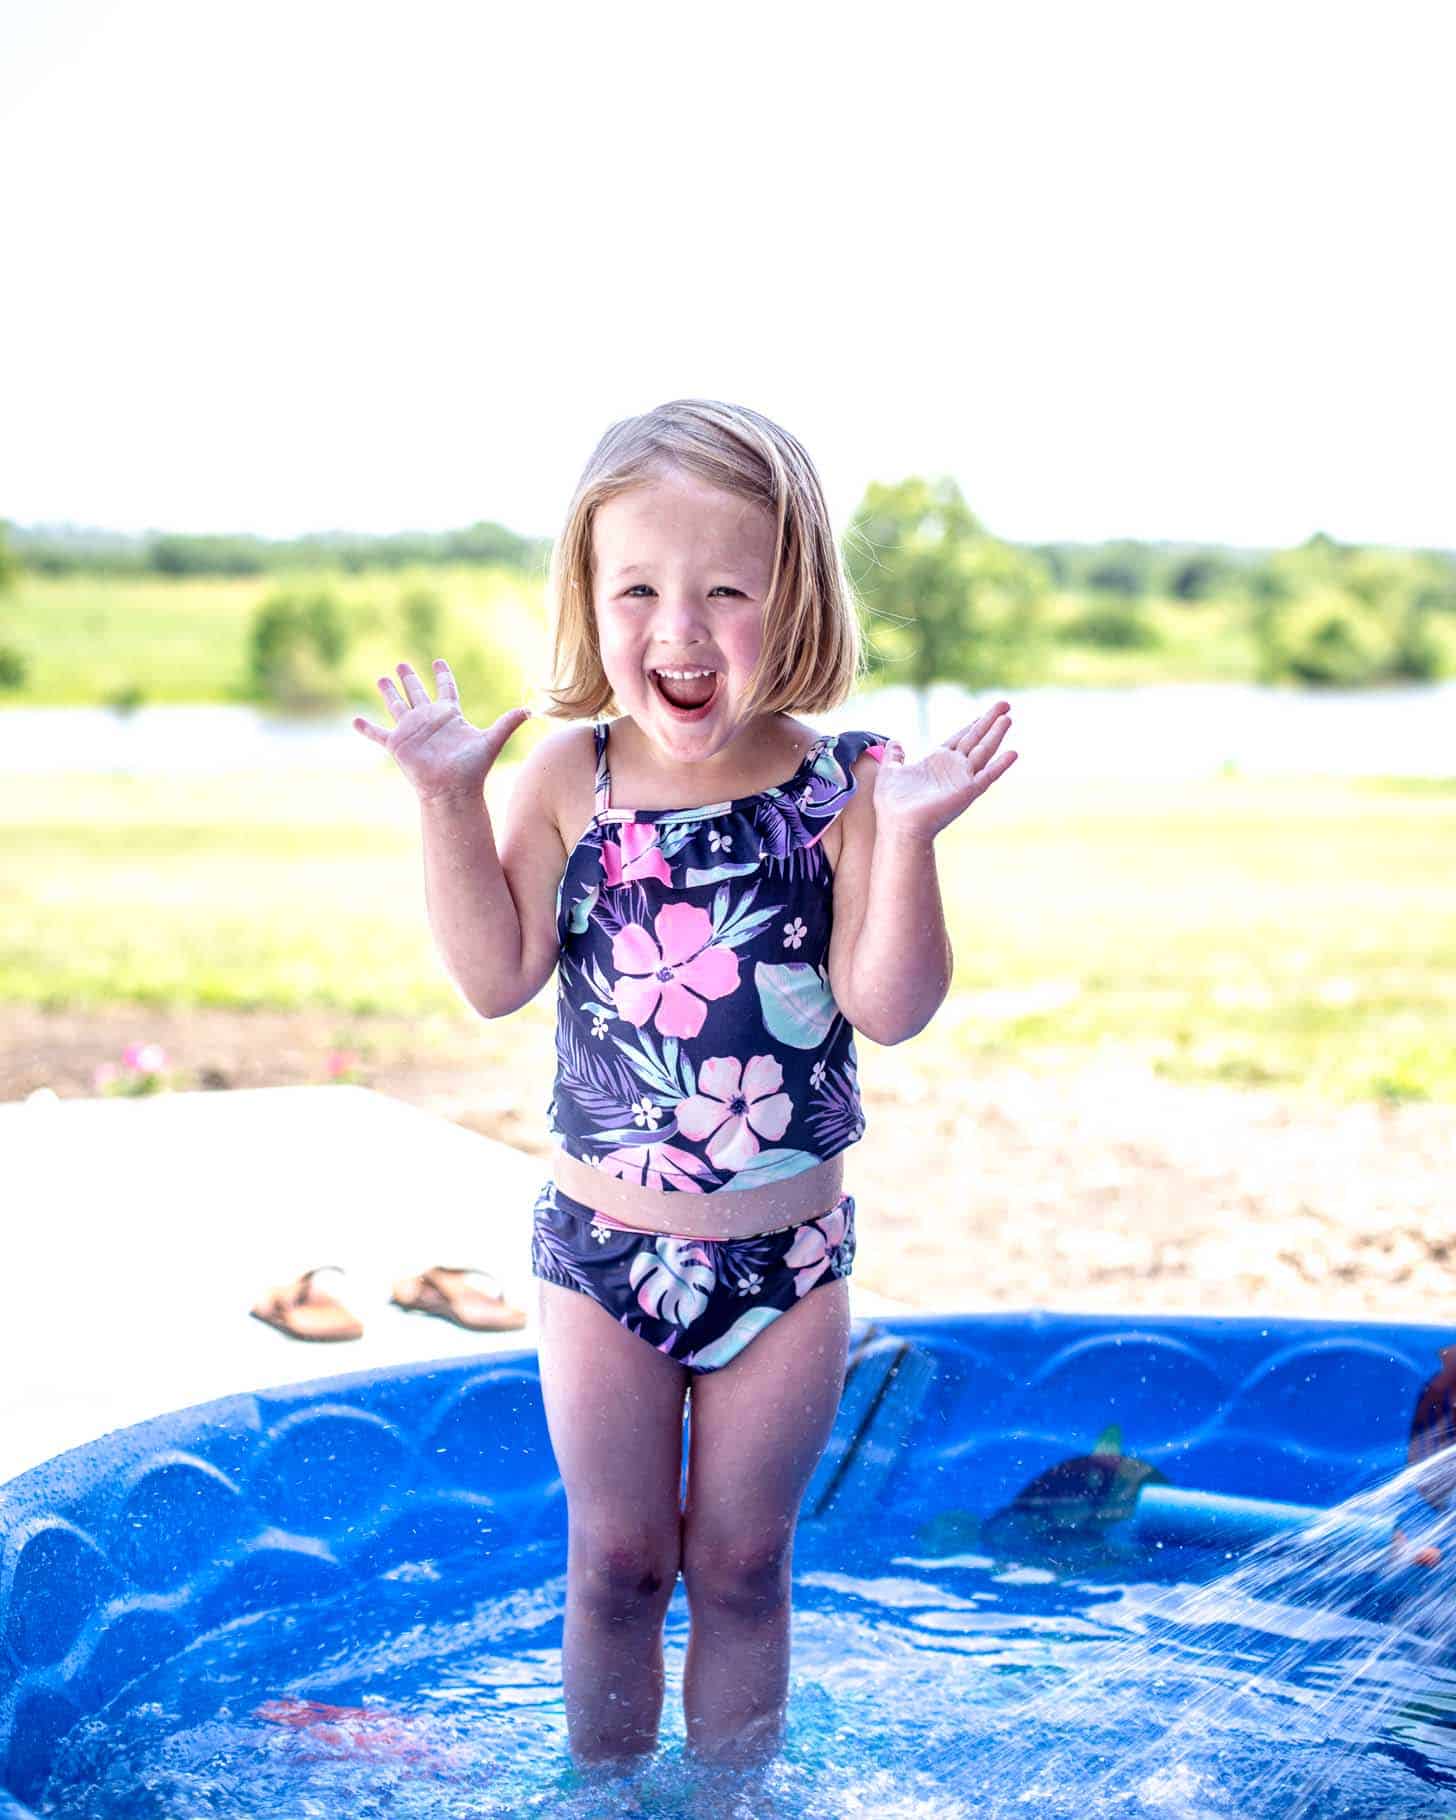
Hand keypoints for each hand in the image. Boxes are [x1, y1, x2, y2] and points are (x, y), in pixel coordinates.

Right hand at [352, 658, 530, 804]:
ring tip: (381, 678)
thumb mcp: (491, 741)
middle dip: (410, 678)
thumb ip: (509, 723)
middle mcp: (429, 720)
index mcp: (449, 716)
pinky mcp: (398, 745)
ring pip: (397, 705)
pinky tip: (354, 720)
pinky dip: (366, 728)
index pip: (447, 689)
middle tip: (402, 662)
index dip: (442, 675)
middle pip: (417, 693)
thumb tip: (532, 709)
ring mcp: (412, 731)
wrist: (452, 790)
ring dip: (389, 692)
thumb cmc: (472, 768)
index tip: (438, 662)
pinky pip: (378, 734)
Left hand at [871, 702, 1016, 841]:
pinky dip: (1000, 765)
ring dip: (996, 735)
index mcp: (938, 762)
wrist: (897, 825)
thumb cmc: (892, 804)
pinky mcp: (967, 792)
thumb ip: (895, 755)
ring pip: (984, 751)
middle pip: (976, 739)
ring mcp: (962, 780)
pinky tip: (1013, 753)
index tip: (987, 712)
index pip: (961, 738)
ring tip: (1008, 718)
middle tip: (1005, 704)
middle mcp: (953, 769)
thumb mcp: (890, 771)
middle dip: (990, 721)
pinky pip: (987, 776)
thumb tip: (894, 742)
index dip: (974, 724)